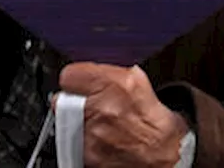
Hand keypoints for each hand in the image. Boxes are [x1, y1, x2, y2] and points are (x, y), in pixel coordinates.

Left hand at [60, 63, 188, 167]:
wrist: (162, 150)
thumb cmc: (151, 117)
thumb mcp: (136, 80)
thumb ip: (108, 71)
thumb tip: (89, 68)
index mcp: (113, 84)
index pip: (68, 75)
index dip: (74, 79)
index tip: (78, 83)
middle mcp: (101, 108)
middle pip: (61, 100)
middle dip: (70, 101)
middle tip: (85, 104)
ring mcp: (93, 133)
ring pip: (64, 122)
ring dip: (75, 121)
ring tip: (96, 122)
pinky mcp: (89, 154)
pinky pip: (74, 141)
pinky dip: (82, 139)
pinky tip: (100, 137)